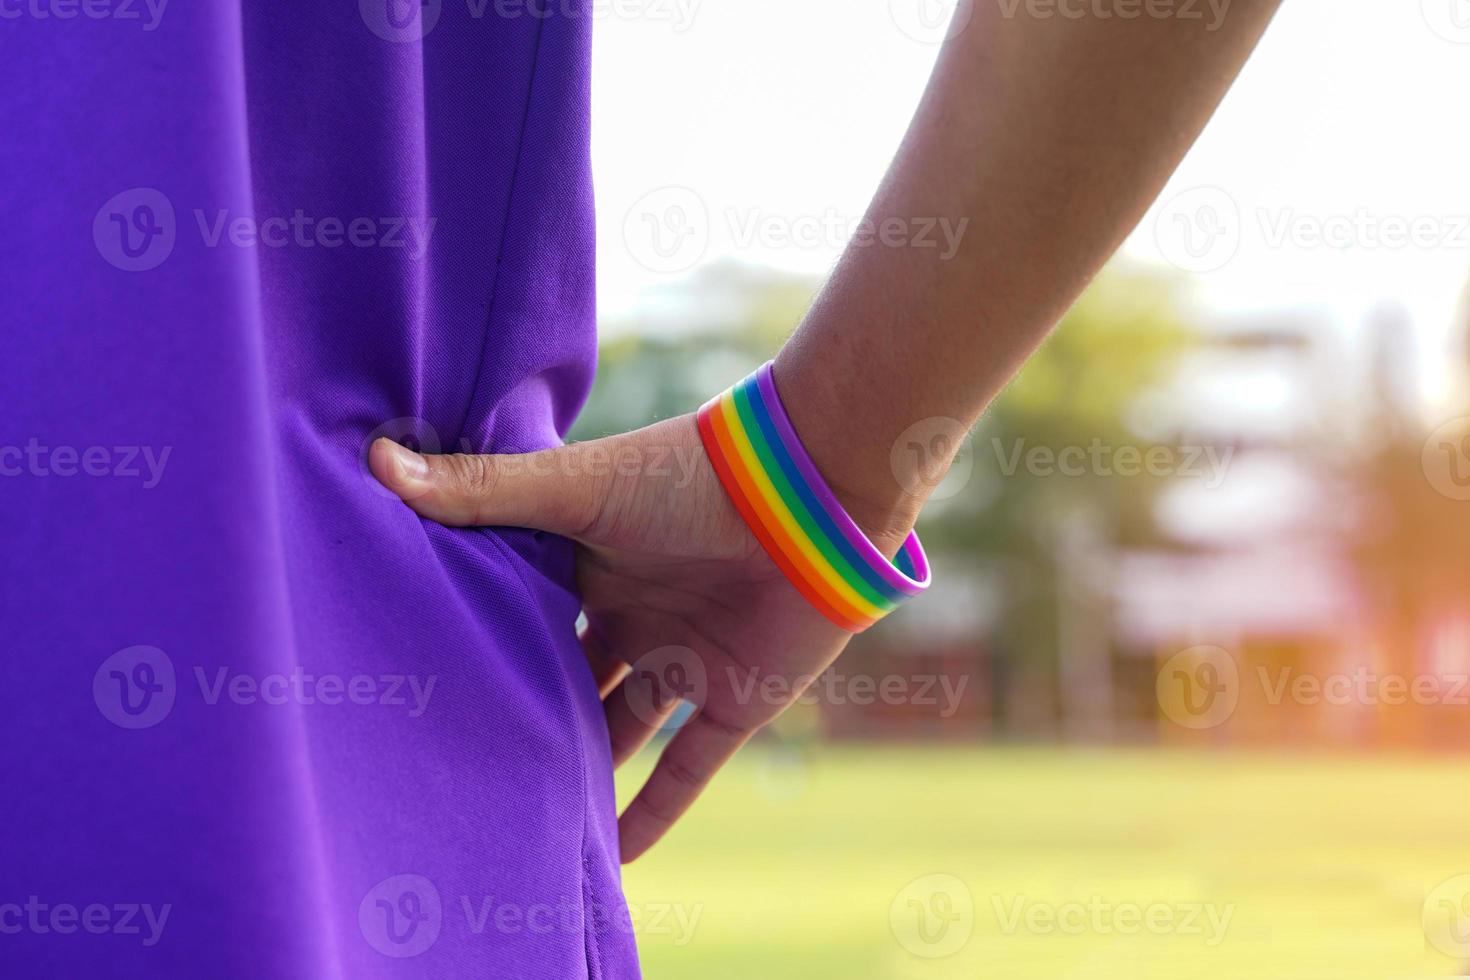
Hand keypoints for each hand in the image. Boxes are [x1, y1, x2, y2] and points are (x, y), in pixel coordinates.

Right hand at [369, 415, 904, 860]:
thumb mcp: (573, 487)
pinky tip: (612, 858)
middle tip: (458, 757)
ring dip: (581, 767)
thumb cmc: (688, 475)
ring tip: (520, 813)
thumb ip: (480, 491)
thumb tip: (371, 463)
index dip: (479, 639)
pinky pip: (688, 769)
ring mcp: (684, 659)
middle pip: (568, 676)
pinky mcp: (735, 699)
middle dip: (525, 710)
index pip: (523, 611)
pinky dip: (654, 812)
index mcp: (591, 562)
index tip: (415, 678)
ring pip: (621, 729)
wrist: (810, 495)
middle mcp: (633, 613)